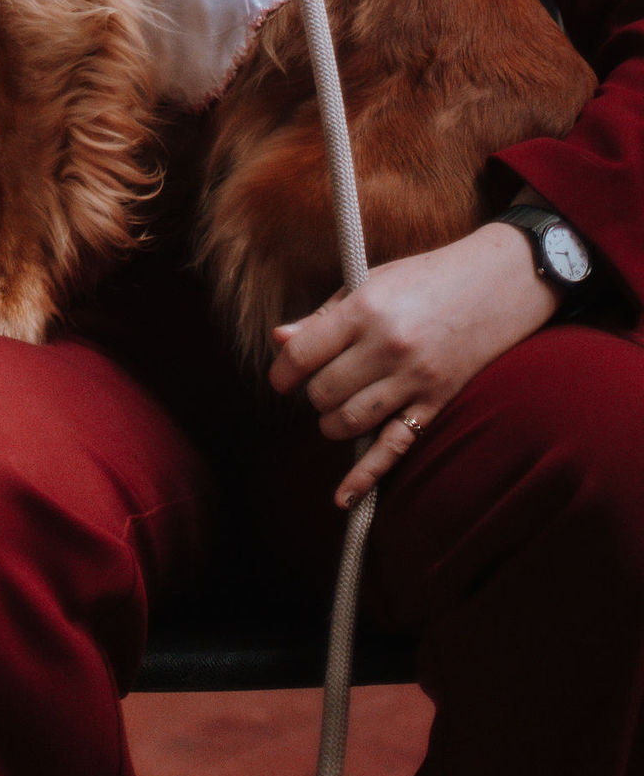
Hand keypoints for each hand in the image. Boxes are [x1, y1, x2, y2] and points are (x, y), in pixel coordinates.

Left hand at [268, 221, 554, 507]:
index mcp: (366, 309)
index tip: (281, 378)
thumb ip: (323, 316)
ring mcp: (415, 379)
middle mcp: (389, 346)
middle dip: (313, 395)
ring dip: (333, 422)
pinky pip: (394, 447)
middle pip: (324, 391)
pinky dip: (366, 476)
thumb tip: (278, 340)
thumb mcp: (369, 282)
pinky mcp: (436, 403)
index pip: (303, 353)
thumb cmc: (424, 279)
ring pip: (350, 421)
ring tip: (336, 409)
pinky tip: (343, 496)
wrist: (497, 285)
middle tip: (321, 384)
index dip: (283, 371)